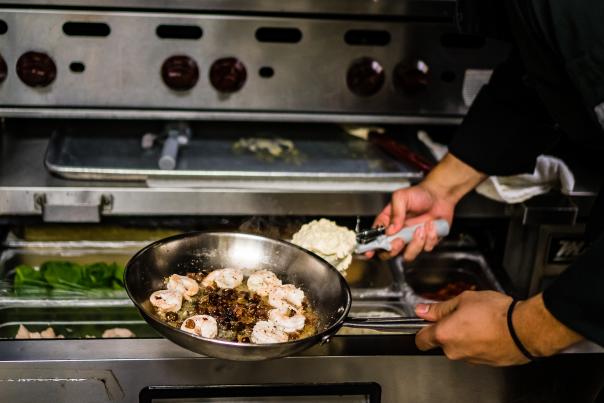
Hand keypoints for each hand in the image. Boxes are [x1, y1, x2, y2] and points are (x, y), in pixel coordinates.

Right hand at [366, 153, 486, 260]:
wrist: (440, 195)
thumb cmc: (419, 194)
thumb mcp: (401, 197)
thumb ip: (395, 213)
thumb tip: (390, 230)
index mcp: (388, 223)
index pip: (376, 239)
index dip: (371, 247)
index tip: (370, 252)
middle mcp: (398, 234)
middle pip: (389, 253)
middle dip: (394, 249)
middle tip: (400, 240)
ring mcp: (412, 240)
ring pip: (408, 255)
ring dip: (415, 243)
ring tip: (421, 228)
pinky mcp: (426, 242)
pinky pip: (426, 248)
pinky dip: (430, 236)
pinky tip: (432, 225)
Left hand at [414, 291, 528, 365]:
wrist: (524, 330)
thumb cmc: (495, 313)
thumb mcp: (464, 300)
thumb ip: (440, 308)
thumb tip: (423, 310)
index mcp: (444, 335)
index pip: (420, 339)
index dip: (422, 329)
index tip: (427, 321)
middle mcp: (454, 351)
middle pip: (442, 342)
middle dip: (448, 329)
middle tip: (460, 314)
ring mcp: (470, 359)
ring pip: (459, 347)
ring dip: (464, 336)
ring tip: (478, 321)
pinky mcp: (485, 364)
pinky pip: (475, 352)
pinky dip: (478, 343)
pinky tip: (488, 330)